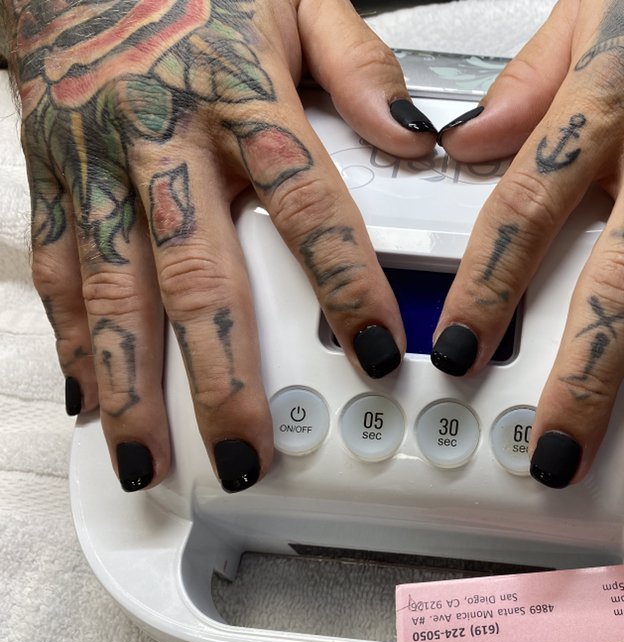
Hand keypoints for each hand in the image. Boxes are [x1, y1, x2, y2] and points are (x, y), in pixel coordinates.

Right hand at [10, 0, 436, 491]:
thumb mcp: (299, 1)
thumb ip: (360, 68)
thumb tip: (416, 138)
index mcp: (239, 95)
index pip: (306, 204)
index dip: (346, 284)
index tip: (381, 352)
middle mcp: (163, 140)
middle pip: (198, 275)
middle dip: (223, 378)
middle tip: (249, 453)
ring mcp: (98, 164)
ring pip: (115, 292)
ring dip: (136, 385)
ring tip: (155, 458)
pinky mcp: (52, 177)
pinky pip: (57, 269)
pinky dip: (75, 340)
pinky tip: (92, 399)